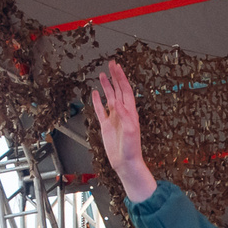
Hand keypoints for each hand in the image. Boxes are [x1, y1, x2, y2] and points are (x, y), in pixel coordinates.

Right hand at [88, 60, 153, 202]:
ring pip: (109, 97)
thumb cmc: (131, 149)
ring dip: (107, 86)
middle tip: (111, 64)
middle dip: (115, 76)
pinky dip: (97, 101)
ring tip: (102, 75)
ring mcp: (114, 118)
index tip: (116, 66)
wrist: (125, 163)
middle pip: (118, 90)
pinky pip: (100, 110)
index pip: (125, 90)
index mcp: (130, 112)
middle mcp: (122, 112)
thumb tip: (117, 102)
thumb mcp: (130, 131)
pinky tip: (95, 93)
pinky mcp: (106, 126)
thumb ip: (124, 116)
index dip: (121, 77)